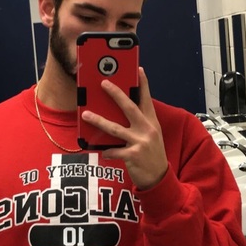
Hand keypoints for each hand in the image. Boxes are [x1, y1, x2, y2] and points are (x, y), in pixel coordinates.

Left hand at [81, 67, 167, 189]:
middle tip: (103, 84)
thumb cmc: (151, 153)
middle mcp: (147, 129)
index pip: (146, 99)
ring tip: (86, 114)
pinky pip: (114, 150)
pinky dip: (107, 151)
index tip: (138, 69)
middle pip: (129, 107)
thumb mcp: (151, 134)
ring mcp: (140, 142)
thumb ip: (140, 122)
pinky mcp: (133, 155)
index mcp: (151, 122)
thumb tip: (120, 110)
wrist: (159, 176)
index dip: (143, 83)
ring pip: (115, 128)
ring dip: (99, 120)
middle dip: (116, 94)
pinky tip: (101, 150)